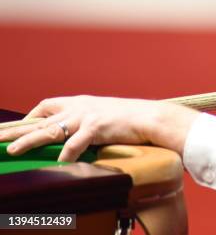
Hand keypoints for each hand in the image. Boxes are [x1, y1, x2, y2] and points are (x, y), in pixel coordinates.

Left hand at [0, 95, 199, 161]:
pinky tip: (59, 163)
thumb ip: (87, 121)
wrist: (152, 117)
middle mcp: (80, 107)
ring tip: (11, 150)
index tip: (14, 127)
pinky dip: (67, 153)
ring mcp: (88, 116)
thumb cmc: (131, 119)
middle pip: (40, 118)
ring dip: (30, 140)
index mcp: (80, 102)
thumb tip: (75, 133)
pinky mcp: (98, 127)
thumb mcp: (104, 114)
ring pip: (51, 129)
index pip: (46, 106)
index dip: (28, 117)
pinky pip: (77, 142)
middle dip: (16, 129)